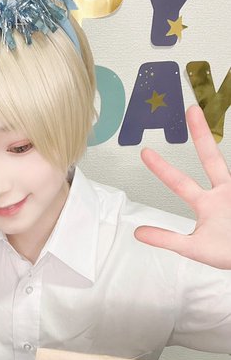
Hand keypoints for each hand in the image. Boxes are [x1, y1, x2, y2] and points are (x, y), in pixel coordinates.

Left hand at [135, 104, 230, 268]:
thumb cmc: (227, 251)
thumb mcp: (191, 247)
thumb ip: (166, 238)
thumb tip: (137, 233)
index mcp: (210, 201)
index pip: (181, 181)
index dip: (163, 168)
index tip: (145, 153)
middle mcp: (223, 193)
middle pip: (211, 158)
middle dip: (201, 134)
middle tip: (190, 108)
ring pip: (223, 163)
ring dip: (213, 143)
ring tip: (200, 115)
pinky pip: (219, 200)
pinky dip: (205, 198)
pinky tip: (190, 195)